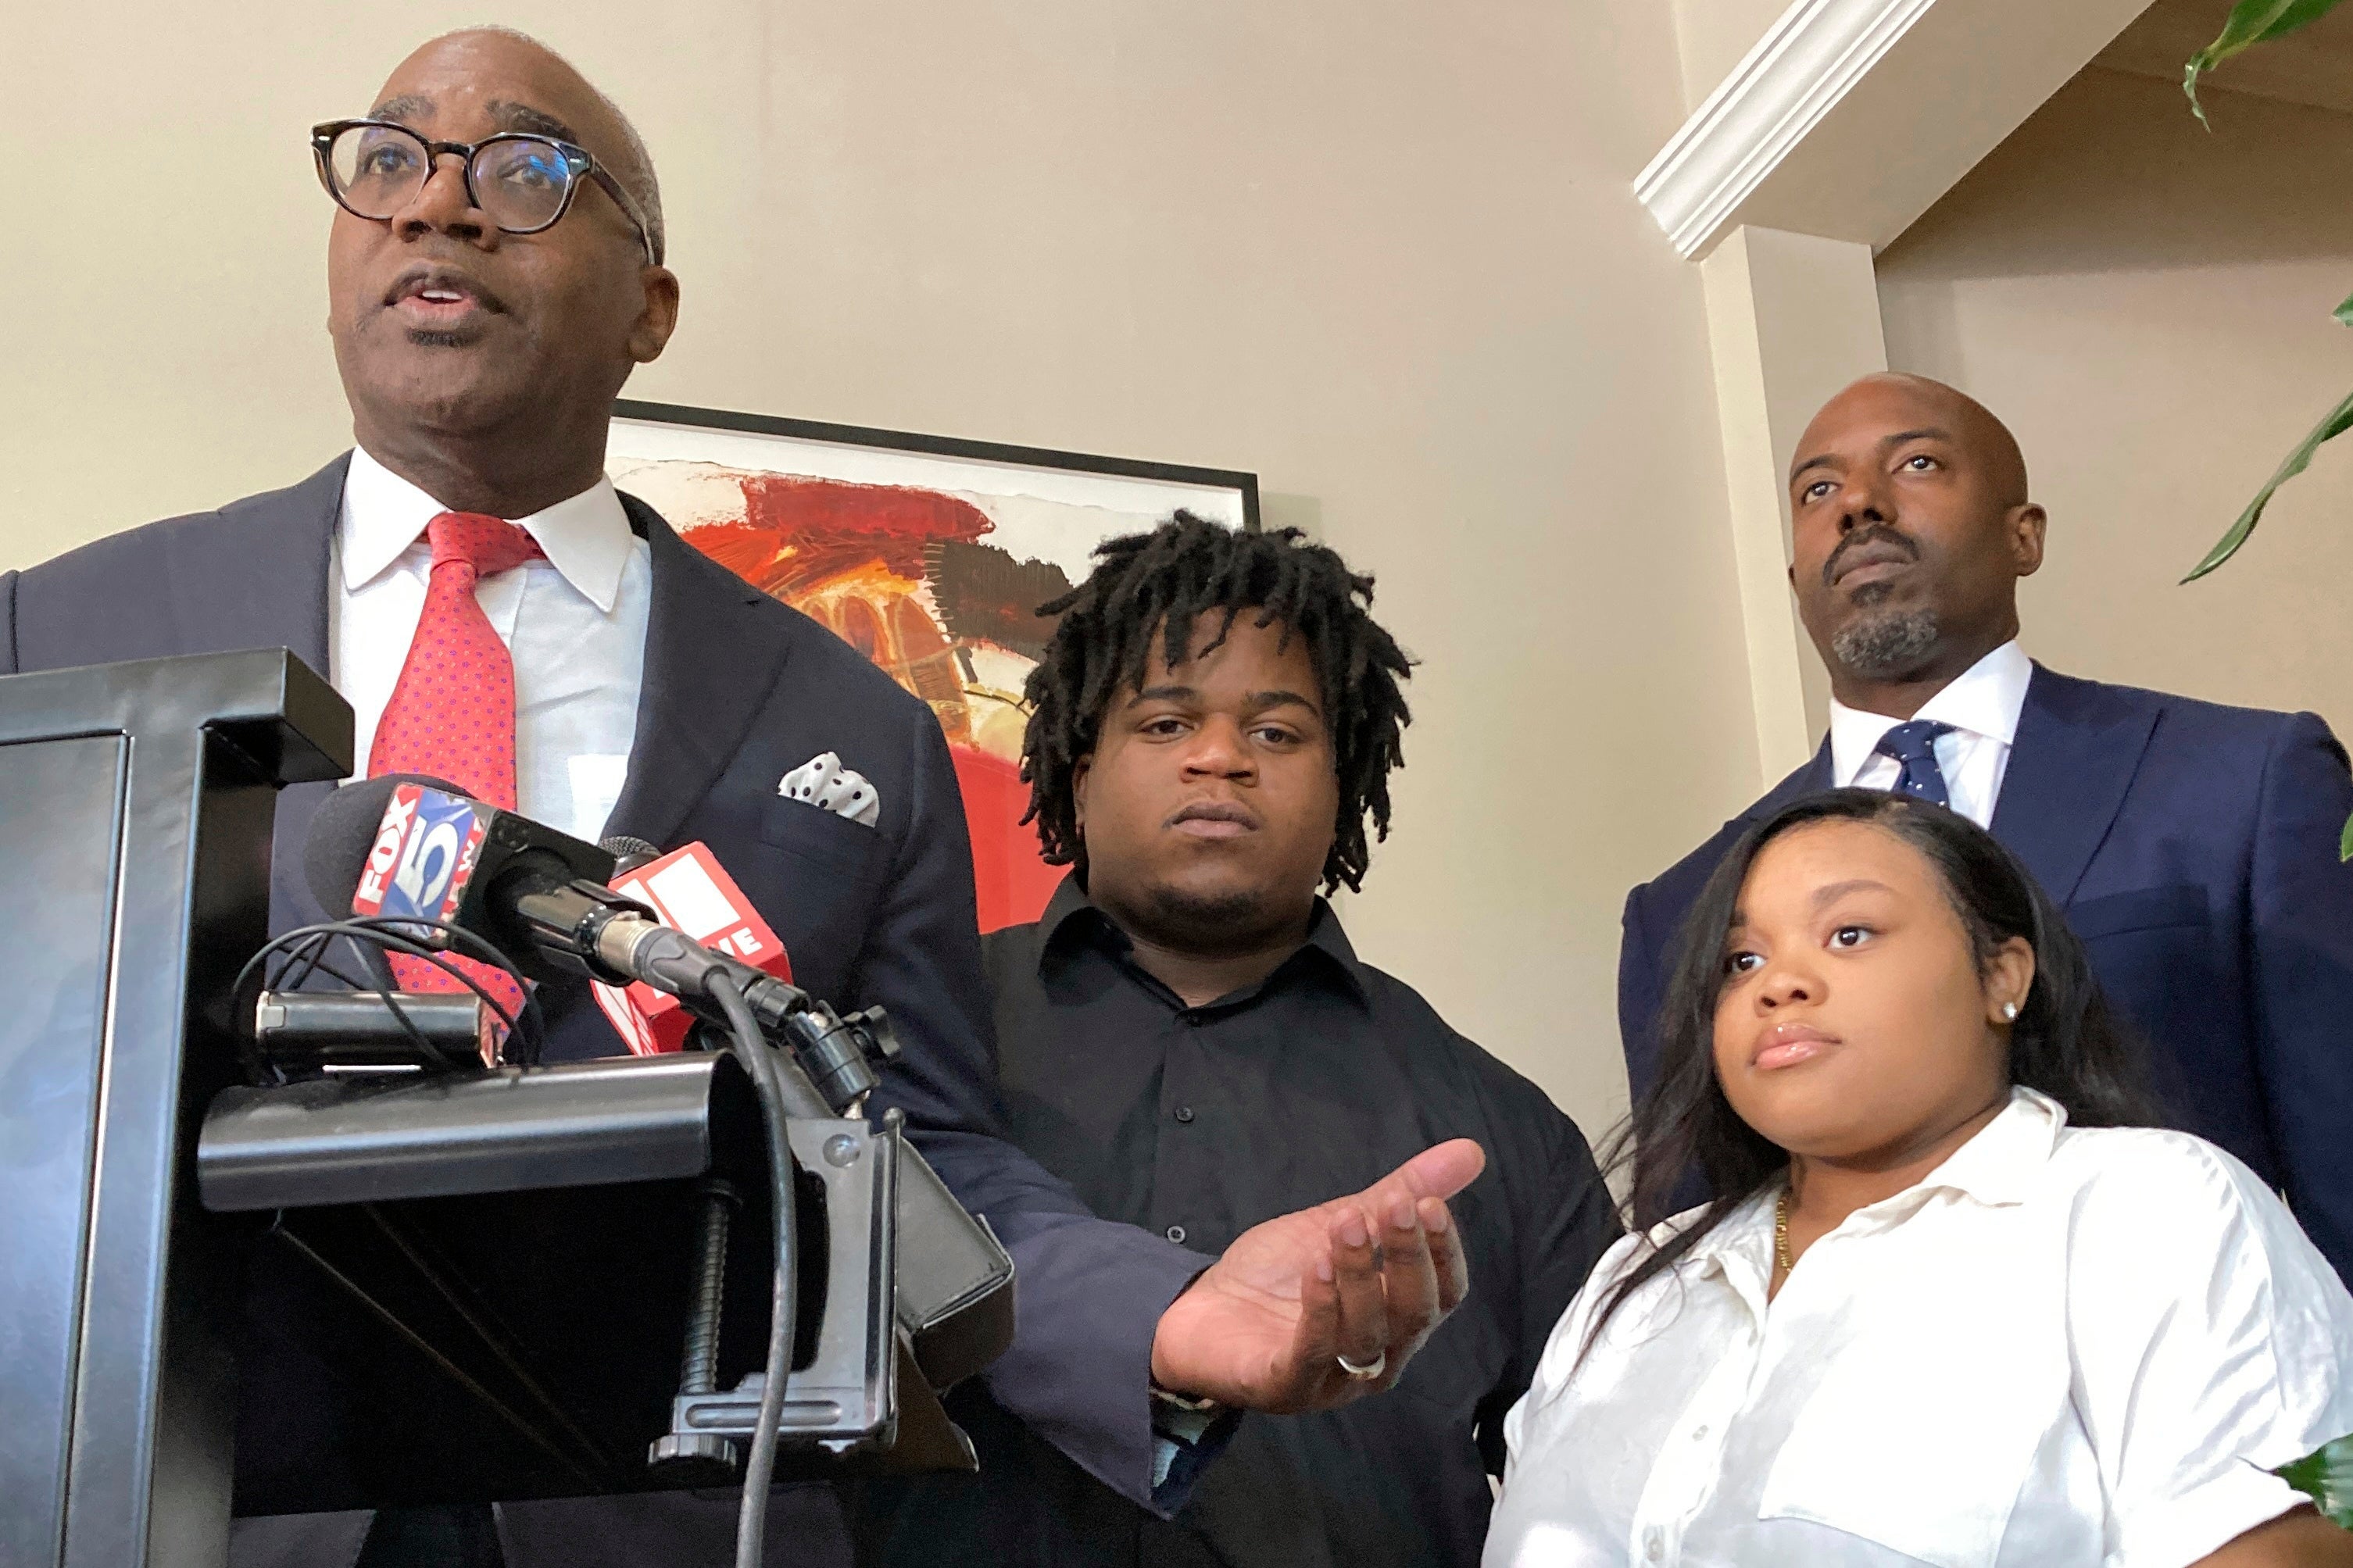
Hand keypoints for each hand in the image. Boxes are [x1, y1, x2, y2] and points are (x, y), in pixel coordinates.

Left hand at [1148, 1139, 1484, 1413]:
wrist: (1200, 1315)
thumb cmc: (1279, 1279)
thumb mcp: (1343, 1225)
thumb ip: (1401, 1193)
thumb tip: (1469, 1152)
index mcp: (1397, 1319)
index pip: (1444, 1294)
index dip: (1444, 1252)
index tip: (1431, 1204)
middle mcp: (1378, 1356)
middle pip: (1413, 1314)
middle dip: (1408, 1257)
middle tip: (1396, 1207)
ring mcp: (1333, 1378)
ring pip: (1366, 1332)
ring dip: (1360, 1274)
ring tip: (1346, 1224)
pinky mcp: (1286, 1385)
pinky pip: (1311, 1352)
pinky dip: (1320, 1309)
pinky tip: (1316, 1267)